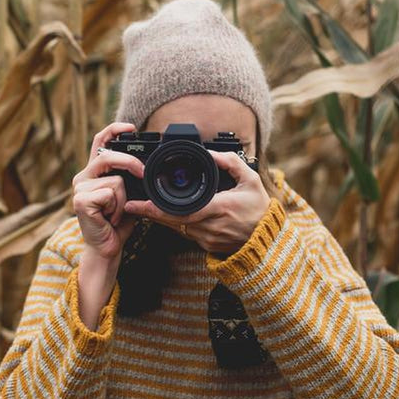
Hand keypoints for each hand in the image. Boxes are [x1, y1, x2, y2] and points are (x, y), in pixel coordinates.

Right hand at [72, 122, 143, 260]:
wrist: (107, 248)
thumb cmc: (117, 223)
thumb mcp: (128, 196)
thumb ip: (130, 180)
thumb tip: (145, 167)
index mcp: (93, 173)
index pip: (100, 142)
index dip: (114, 129)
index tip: (131, 127)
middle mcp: (83, 177)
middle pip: (108, 156)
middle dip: (131, 164)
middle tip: (143, 175)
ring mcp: (79, 189)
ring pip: (116, 180)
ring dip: (124, 200)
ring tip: (115, 213)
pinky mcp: (81, 201)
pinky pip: (111, 194)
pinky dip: (118, 208)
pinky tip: (109, 218)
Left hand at [123, 150, 270, 255]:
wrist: (267, 240)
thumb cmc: (260, 209)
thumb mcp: (250, 181)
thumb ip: (231, 163)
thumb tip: (211, 153)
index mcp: (220, 208)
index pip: (182, 210)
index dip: (158, 208)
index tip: (140, 203)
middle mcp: (210, 226)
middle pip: (172, 221)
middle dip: (150, 213)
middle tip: (131, 205)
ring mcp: (207, 238)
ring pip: (176, 228)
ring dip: (159, 218)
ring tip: (142, 207)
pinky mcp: (206, 245)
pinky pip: (185, 233)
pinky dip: (173, 224)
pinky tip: (163, 216)